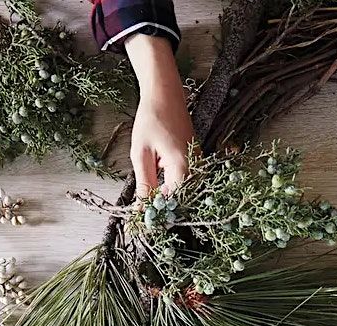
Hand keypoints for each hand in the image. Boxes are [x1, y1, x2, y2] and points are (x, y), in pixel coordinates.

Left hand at [125, 34, 192, 197]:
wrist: (164, 93)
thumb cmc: (151, 119)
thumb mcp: (141, 153)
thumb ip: (145, 182)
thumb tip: (143, 207)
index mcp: (183, 165)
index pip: (173, 199)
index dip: (158, 211)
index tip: (142, 220)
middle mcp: (194, 164)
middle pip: (180, 195)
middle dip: (161, 205)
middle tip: (141, 213)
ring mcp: (196, 159)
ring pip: (181, 186)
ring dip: (165, 194)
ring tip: (145, 200)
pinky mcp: (193, 154)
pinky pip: (183, 175)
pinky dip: (169, 183)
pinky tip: (155, 184)